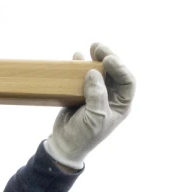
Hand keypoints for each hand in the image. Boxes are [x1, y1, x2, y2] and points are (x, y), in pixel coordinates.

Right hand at [44, 43, 135, 169]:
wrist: (64, 144)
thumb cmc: (84, 135)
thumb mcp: (95, 117)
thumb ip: (97, 95)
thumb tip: (94, 72)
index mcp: (120, 104)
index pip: (127, 81)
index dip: (120, 68)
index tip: (108, 59)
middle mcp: (111, 96)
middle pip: (114, 72)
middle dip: (107, 57)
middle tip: (97, 47)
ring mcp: (96, 93)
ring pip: (100, 71)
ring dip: (95, 59)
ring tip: (90, 48)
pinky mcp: (82, 92)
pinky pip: (83, 76)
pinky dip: (80, 66)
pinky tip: (76, 57)